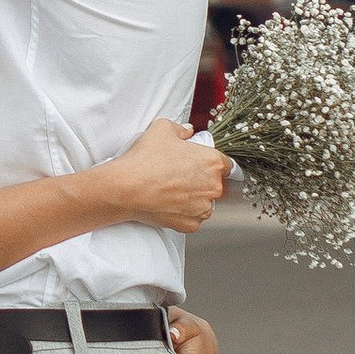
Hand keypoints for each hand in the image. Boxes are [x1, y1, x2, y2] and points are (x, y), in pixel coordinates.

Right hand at [108, 116, 230, 232]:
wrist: (126, 188)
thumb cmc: (145, 159)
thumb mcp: (162, 129)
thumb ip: (181, 129)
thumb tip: (187, 131)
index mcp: (213, 162)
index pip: (227, 164)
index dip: (213, 164)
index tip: (201, 165)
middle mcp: (213, 187)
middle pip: (216, 184)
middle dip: (202, 181)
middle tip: (181, 176)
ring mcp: (203, 208)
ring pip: (205, 203)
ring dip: (194, 198)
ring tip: (172, 190)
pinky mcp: (190, 224)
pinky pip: (192, 218)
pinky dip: (183, 213)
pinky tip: (168, 203)